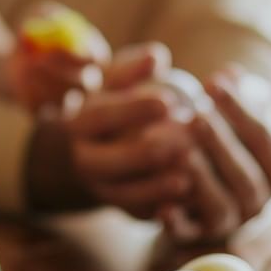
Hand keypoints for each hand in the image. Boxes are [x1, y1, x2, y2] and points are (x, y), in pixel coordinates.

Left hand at [9, 3, 114, 111]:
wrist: (15, 62)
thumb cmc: (33, 33)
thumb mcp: (37, 16)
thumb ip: (45, 16)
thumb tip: (49, 22)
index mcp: (94, 55)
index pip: (97, 60)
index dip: (80, 57)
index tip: (57, 51)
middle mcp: (90, 83)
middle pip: (84, 84)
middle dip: (59, 72)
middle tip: (35, 61)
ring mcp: (74, 103)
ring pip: (61, 98)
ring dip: (36, 80)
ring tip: (21, 64)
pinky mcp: (53, 117)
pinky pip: (42, 109)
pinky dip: (26, 92)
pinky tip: (21, 80)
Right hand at [34, 78, 197, 216]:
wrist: (96, 149)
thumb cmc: (115, 102)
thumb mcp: (116, 81)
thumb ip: (133, 68)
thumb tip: (156, 56)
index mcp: (80, 123)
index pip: (101, 116)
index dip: (133, 109)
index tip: (169, 100)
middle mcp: (84, 159)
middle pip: (107, 161)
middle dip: (142, 153)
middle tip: (180, 142)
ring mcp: (101, 188)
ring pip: (123, 193)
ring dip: (155, 187)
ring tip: (188, 176)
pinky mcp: (122, 208)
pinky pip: (140, 213)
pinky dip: (163, 207)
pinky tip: (190, 198)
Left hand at [159, 69, 270, 243]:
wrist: (184, 197)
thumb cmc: (209, 145)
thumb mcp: (222, 120)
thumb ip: (230, 100)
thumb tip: (234, 73)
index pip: (265, 141)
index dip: (242, 111)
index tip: (214, 81)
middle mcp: (256, 202)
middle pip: (246, 177)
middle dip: (223, 144)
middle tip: (197, 115)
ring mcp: (227, 224)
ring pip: (221, 207)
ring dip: (203, 179)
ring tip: (180, 152)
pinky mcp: (194, 240)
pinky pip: (188, 236)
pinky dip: (176, 223)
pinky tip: (161, 206)